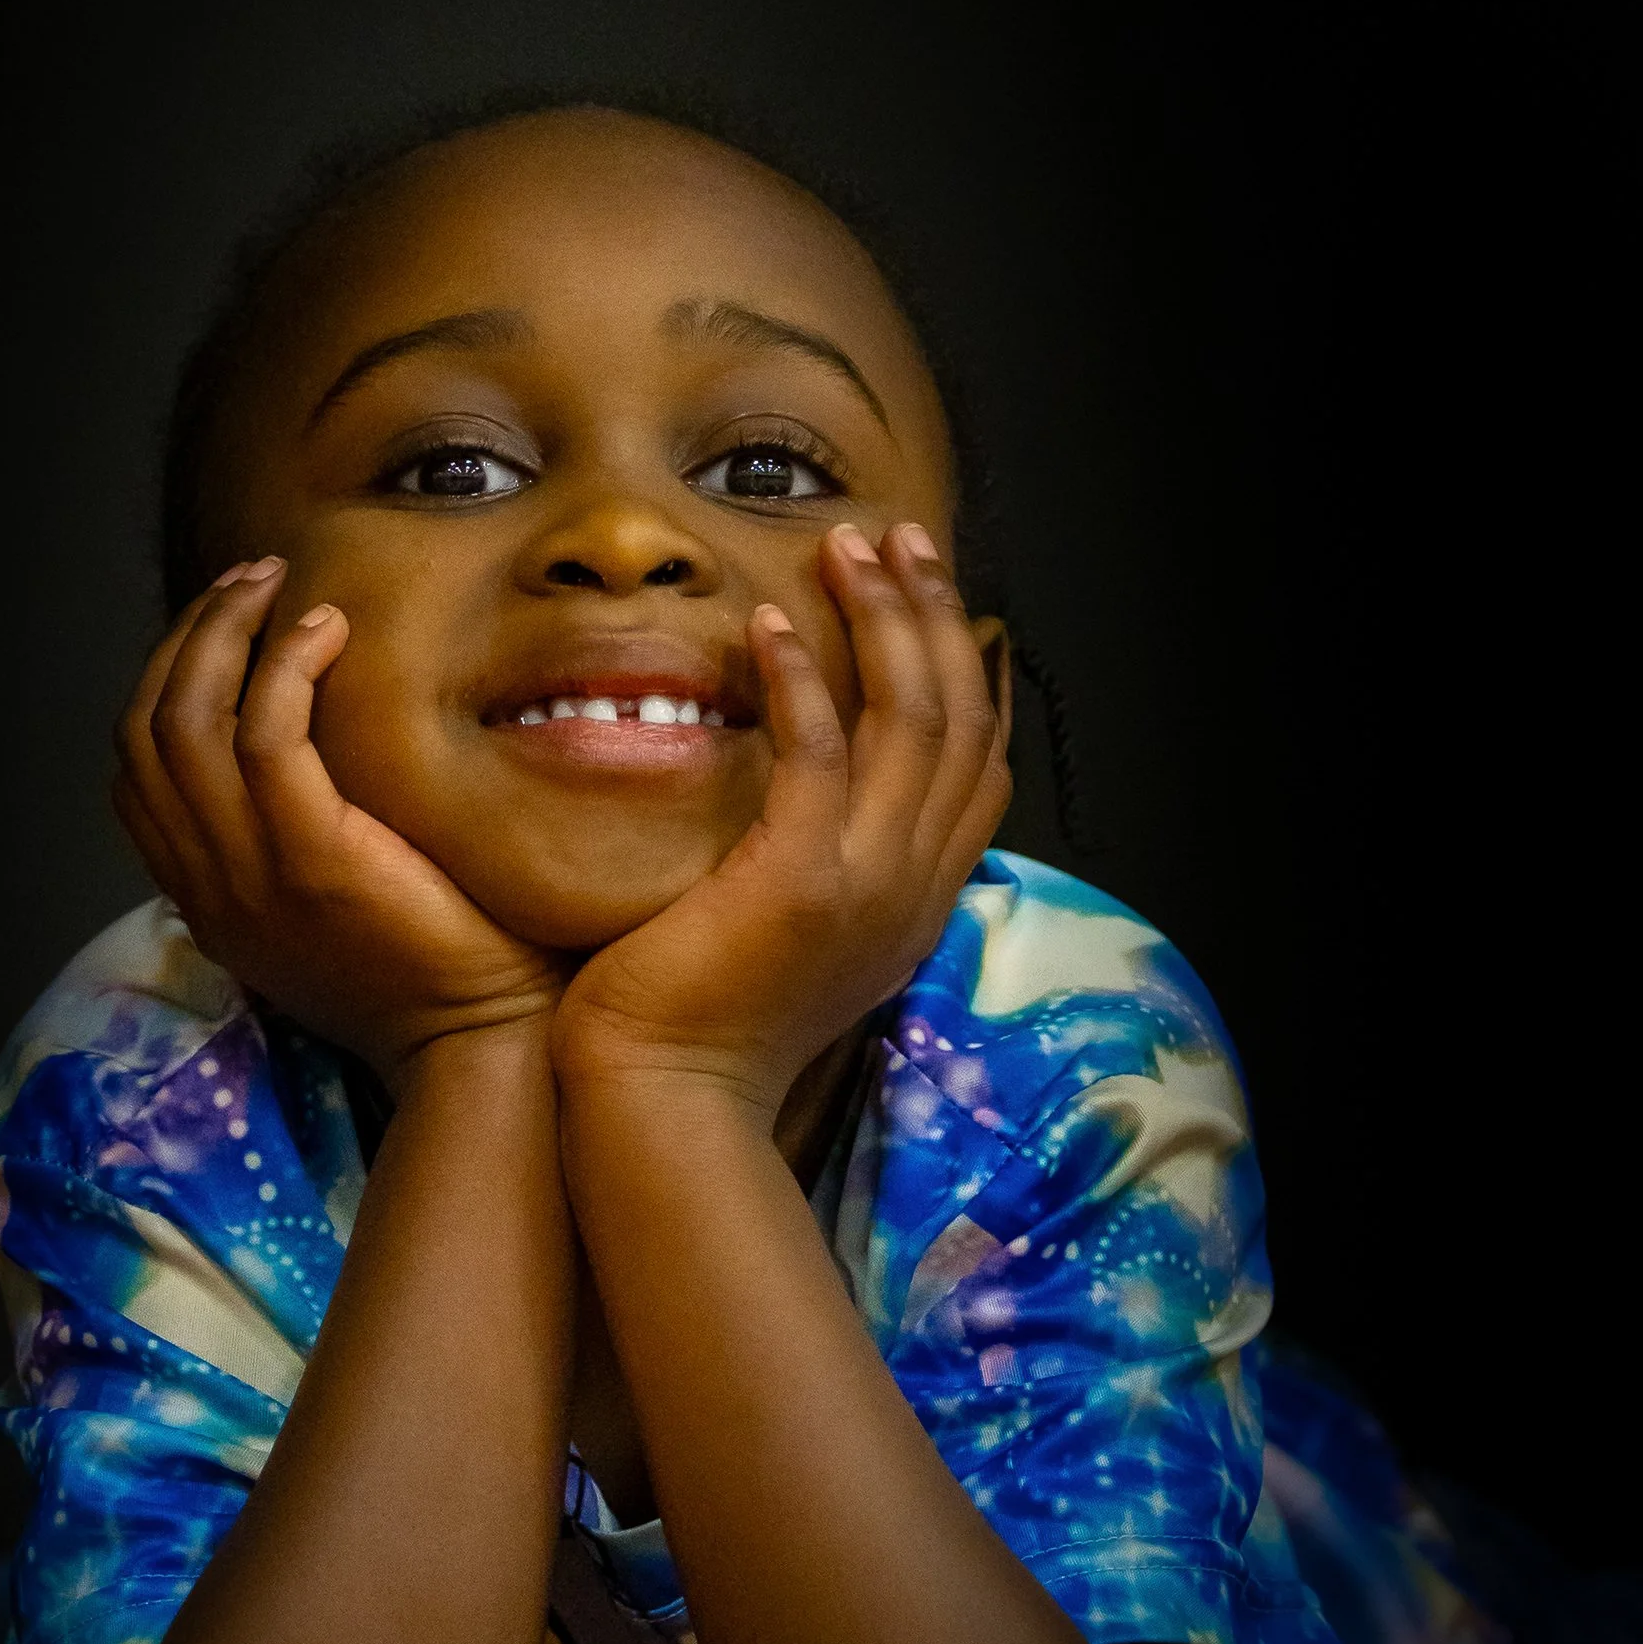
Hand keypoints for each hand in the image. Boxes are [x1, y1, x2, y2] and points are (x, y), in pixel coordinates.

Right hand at [113, 559, 565, 1087]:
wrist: (483, 1051)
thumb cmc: (444, 975)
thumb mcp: (341, 913)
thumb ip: (304, 844)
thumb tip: (323, 762)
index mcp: (211, 900)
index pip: (138, 774)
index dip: (164, 684)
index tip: (224, 632)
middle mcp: (211, 888)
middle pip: (145, 732)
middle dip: (186, 638)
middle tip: (247, 581)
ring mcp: (252, 876)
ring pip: (186, 722)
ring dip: (223, 632)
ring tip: (275, 583)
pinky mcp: (314, 862)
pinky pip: (264, 737)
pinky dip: (286, 667)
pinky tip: (329, 631)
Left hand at [551, 523, 1010, 1117]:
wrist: (663, 1105)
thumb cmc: (695, 1028)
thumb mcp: (785, 939)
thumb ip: (813, 867)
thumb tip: (799, 805)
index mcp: (913, 903)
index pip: (979, 770)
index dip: (967, 672)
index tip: (932, 596)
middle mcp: (910, 889)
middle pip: (963, 724)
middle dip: (937, 618)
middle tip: (902, 538)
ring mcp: (867, 885)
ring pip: (913, 722)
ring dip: (884, 620)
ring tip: (848, 547)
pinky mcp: (799, 881)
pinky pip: (822, 752)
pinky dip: (802, 677)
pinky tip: (770, 622)